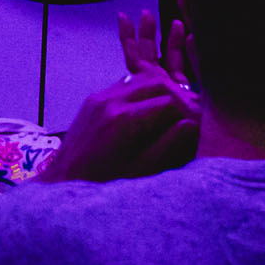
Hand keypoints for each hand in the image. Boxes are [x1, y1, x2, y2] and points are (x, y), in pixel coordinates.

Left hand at [37, 70, 199, 182]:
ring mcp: (99, 97)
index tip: (202, 125)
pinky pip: (125, 84)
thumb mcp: (140, 173)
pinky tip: (153, 111)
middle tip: (194, 115)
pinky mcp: (93, 99)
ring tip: (177, 113)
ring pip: (141, 79)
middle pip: (157, 83)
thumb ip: (167, 147)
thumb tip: (192, 125)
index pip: (170, 102)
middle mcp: (110, 101)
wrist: (62, 182)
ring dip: (163, 91)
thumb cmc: (103, 185)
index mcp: (123, 121)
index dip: (191, 111)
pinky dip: (144, 92)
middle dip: (180, 97)